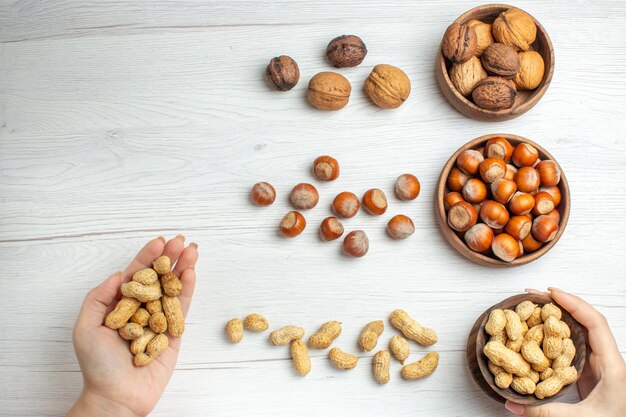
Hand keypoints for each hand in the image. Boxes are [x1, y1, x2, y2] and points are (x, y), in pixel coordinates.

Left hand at [67, 236, 197, 416]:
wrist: (116, 396)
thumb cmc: (97, 366)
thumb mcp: (86, 328)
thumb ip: (99, 298)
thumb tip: (119, 275)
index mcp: (121, 305)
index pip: (137, 275)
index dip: (148, 257)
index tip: (159, 241)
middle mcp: (142, 309)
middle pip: (159, 277)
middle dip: (170, 258)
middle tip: (181, 241)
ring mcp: (159, 320)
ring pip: (173, 289)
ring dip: (184, 269)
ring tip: (192, 251)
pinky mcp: (174, 333)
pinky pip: (182, 309)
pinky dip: (188, 290)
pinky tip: (191, 274)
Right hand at [505, 288, 625, 416]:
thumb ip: (545, 412)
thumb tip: (512, 404)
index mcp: (613, 367)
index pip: (595, 324)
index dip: (574, 304)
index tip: (551, 293)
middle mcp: (608, 361)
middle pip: (586, 322)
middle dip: (561, 305)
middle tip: (535, 296)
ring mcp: (600, 367)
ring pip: (580, 333)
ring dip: (559, 318)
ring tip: (535, 308)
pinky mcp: (590, 374)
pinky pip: (574, 347)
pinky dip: (557, 335)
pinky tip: (541, 332)